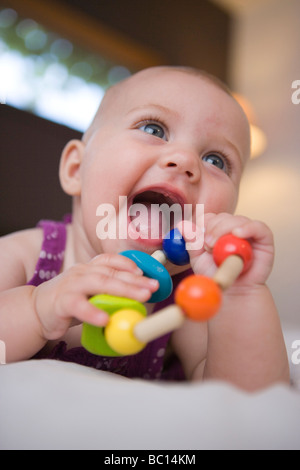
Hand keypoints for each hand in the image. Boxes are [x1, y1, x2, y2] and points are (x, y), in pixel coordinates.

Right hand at [32, 254, 158, 340]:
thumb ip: (110, 293)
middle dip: (134, 280)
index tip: (144, 272)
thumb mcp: (91, 293)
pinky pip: (79, 306)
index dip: (128, 264)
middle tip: (152, 287)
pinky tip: (106, 319)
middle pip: (111, 273)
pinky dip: (92, 312)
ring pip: (99, 284)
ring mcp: (71, 285)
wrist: (35, 310)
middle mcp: (81, 272)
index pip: (110, 260)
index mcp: (89, 268)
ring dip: (122, 290)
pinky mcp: (62, 302)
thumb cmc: (69, 302)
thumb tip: (140, 298)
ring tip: (141, 298)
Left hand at [178, 213, 274, 286]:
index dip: (203, 224)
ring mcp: (248, 232)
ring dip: (226, 230)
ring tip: (220, 249)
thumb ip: (191, 242)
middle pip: (222, 216)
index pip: (210, 217)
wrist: (233, 293)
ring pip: (237, 220)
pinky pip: (258, 227)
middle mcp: (232, 229)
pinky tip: (238, 234)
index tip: (199, 238)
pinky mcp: (264, 239)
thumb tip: (182, 224)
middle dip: (213, 228)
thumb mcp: (198, 259)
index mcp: (217, 230)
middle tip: (208, 246)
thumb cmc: (217, 275)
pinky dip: (247, 228)